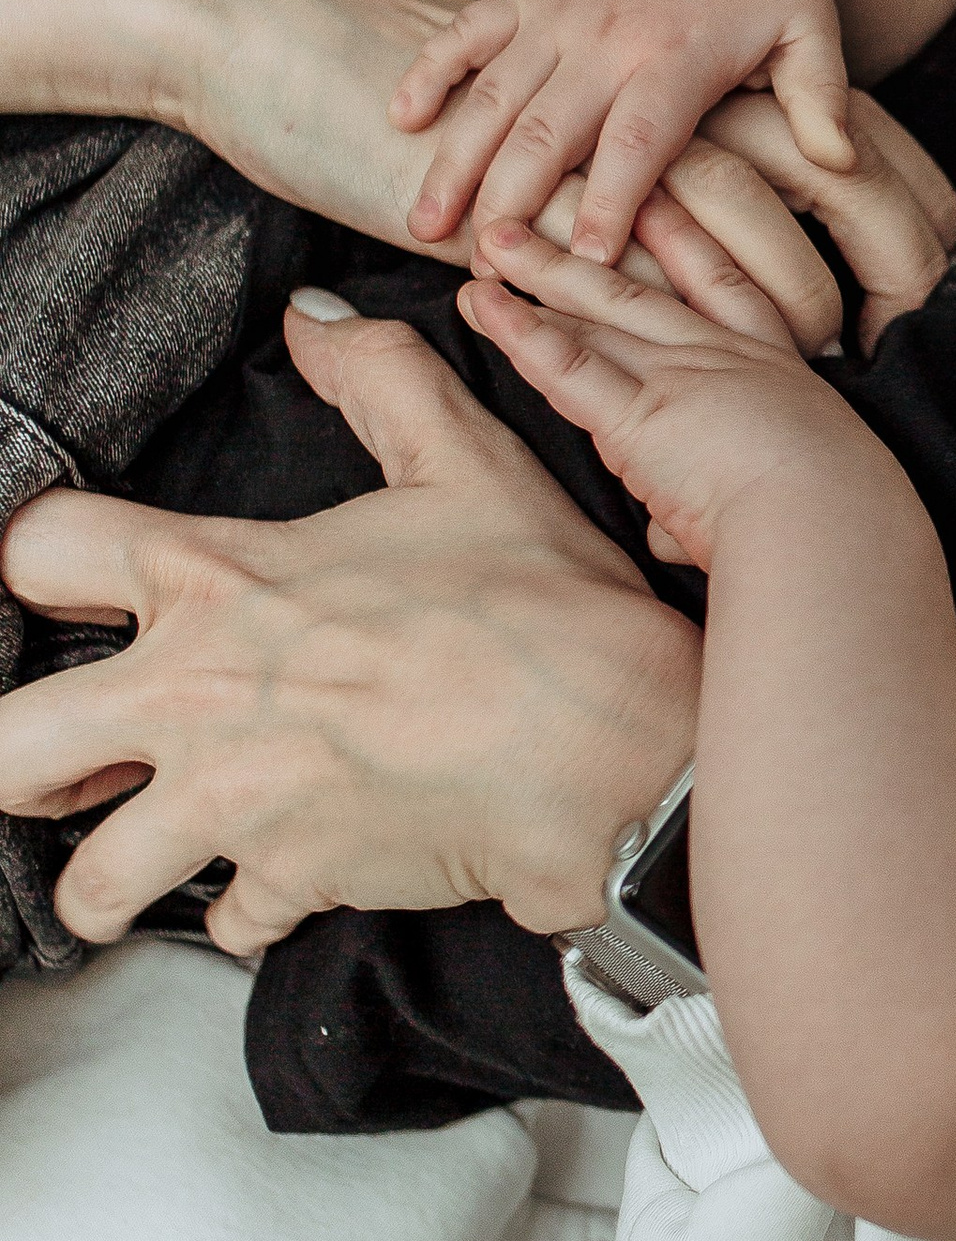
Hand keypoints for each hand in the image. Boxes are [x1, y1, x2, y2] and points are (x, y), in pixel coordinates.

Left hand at [0, 305, 698, 952]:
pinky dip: (250, 909)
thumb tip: (317, 318)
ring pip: (91, 880)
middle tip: (57, 764)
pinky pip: (229, 921)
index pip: (39, 551)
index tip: (49, 583)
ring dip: (104, 881)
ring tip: (125, 877)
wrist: (610, 748)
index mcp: (213, 581)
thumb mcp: (467, 462)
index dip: (26, 560)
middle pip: (9, 746)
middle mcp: (193, 697)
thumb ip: (381, 380)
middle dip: (13, 764)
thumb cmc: (541, 606)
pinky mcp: (293, 880)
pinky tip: (277, 886)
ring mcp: (234, 803)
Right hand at [394, 0, 858, 265]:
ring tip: (423, 223)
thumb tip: (842, 162)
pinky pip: (470, 31)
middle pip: (549, 125)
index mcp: (680, 55)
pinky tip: (399, 120)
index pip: (639, 138)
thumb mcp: (816, 35)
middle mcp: (611, 34)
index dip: (610, 199)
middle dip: (512, 197)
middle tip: (483, 268)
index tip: (586, 261)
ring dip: (455, 156)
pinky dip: (432, 70)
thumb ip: (823, 100)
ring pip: (495, 90)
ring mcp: (562, 12)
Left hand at [459, 222, 884, 573]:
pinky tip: (483, 301)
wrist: (838, 533)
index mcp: (776, 375)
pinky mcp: (640, 415)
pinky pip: (568, 363)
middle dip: (597, 236)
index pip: (726, 291)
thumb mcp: (802, 495)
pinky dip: (520, 331)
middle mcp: (726, 359)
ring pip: (598, 310)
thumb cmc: (839, 529)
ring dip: (539, 271)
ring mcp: (681, 379)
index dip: (687, 241)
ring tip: (494, 238)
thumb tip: (668, 541)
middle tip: (554, 196)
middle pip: (649, 283)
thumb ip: (718, 507)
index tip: (656, 199)